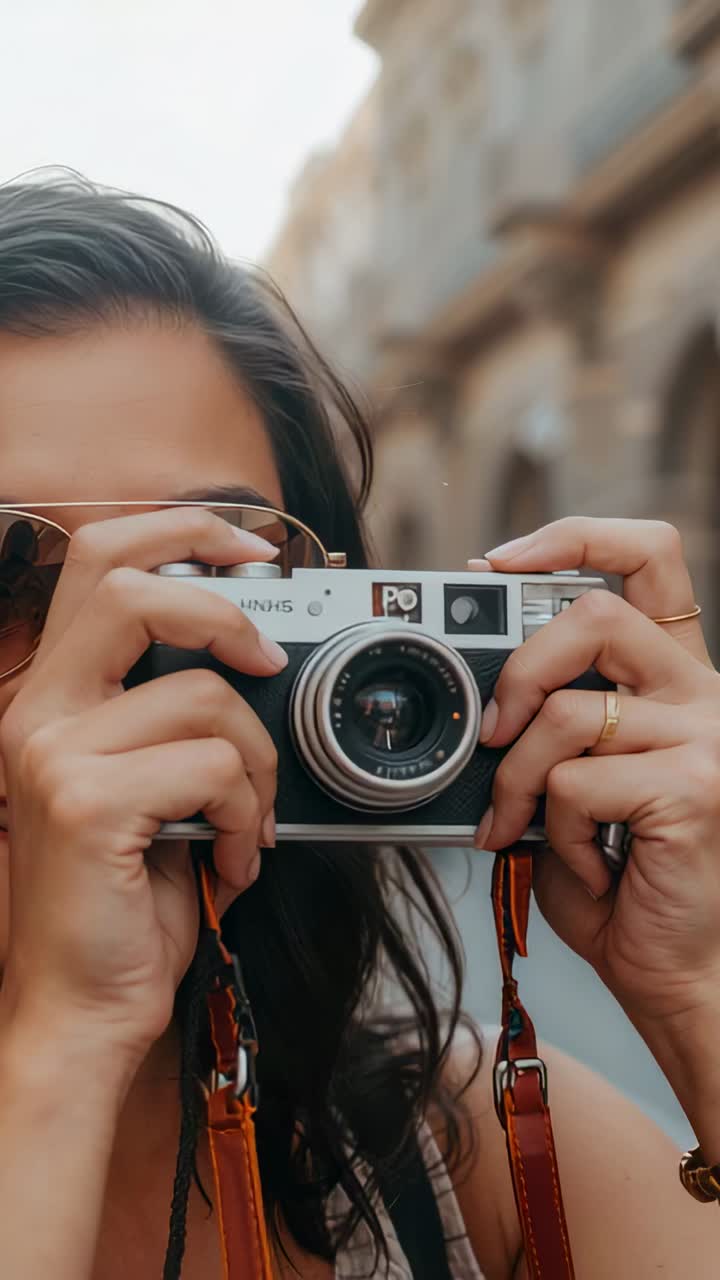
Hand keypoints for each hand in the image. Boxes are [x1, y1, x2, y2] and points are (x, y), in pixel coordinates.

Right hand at [0, 507, 285, 1060]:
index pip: (98, 562)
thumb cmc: (124, 903)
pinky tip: (231, 860)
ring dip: (258, 759)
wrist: (82, 1010)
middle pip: (126, 581)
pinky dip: (247, 814)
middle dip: (221, 601)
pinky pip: (213, 766)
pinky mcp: (86, 801)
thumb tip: (259, 655)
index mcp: (51, 698)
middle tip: (267, 655)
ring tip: (249, 821)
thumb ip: (178, 716)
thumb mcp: (152, 788)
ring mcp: (51, 753)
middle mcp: (35, 713)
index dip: (178, 530)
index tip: (249, 548)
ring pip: (202, 694)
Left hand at [469, 517, 719, 1026]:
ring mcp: (708, 737)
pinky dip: (555, 831)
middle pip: (597, 614)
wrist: (674, 972)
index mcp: (673, 681)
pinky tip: (586, 862)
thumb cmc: (621, 881)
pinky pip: (576, 782)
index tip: (498, 561)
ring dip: (516, 778)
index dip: (574, 537)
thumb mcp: (572, 783)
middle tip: (492, 728)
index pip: (648, 560)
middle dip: (519, 668)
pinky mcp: (696, 786)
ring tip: (518, 825)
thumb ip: (547, 727)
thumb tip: (481, 691)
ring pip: (568, 712)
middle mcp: (703, 695)